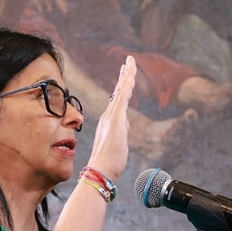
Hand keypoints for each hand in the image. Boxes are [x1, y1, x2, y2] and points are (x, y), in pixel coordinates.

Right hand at [85, 56, 138, 180]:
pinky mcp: (116, 119)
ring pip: (121, 90)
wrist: (100, 169)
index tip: (126, 74)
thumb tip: (125, 123)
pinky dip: (127, 86)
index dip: (123, 85)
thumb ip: (122, 131)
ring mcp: (112, 116)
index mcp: (110, 120)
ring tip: (131, 63)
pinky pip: (123, 98)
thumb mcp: (118, 142)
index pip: (119, 98)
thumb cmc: (108, 161)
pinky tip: (130, 77)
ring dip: (127, 75)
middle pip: (119, 90)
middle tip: (129, 61)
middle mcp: (109, 115)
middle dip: (125, 74)